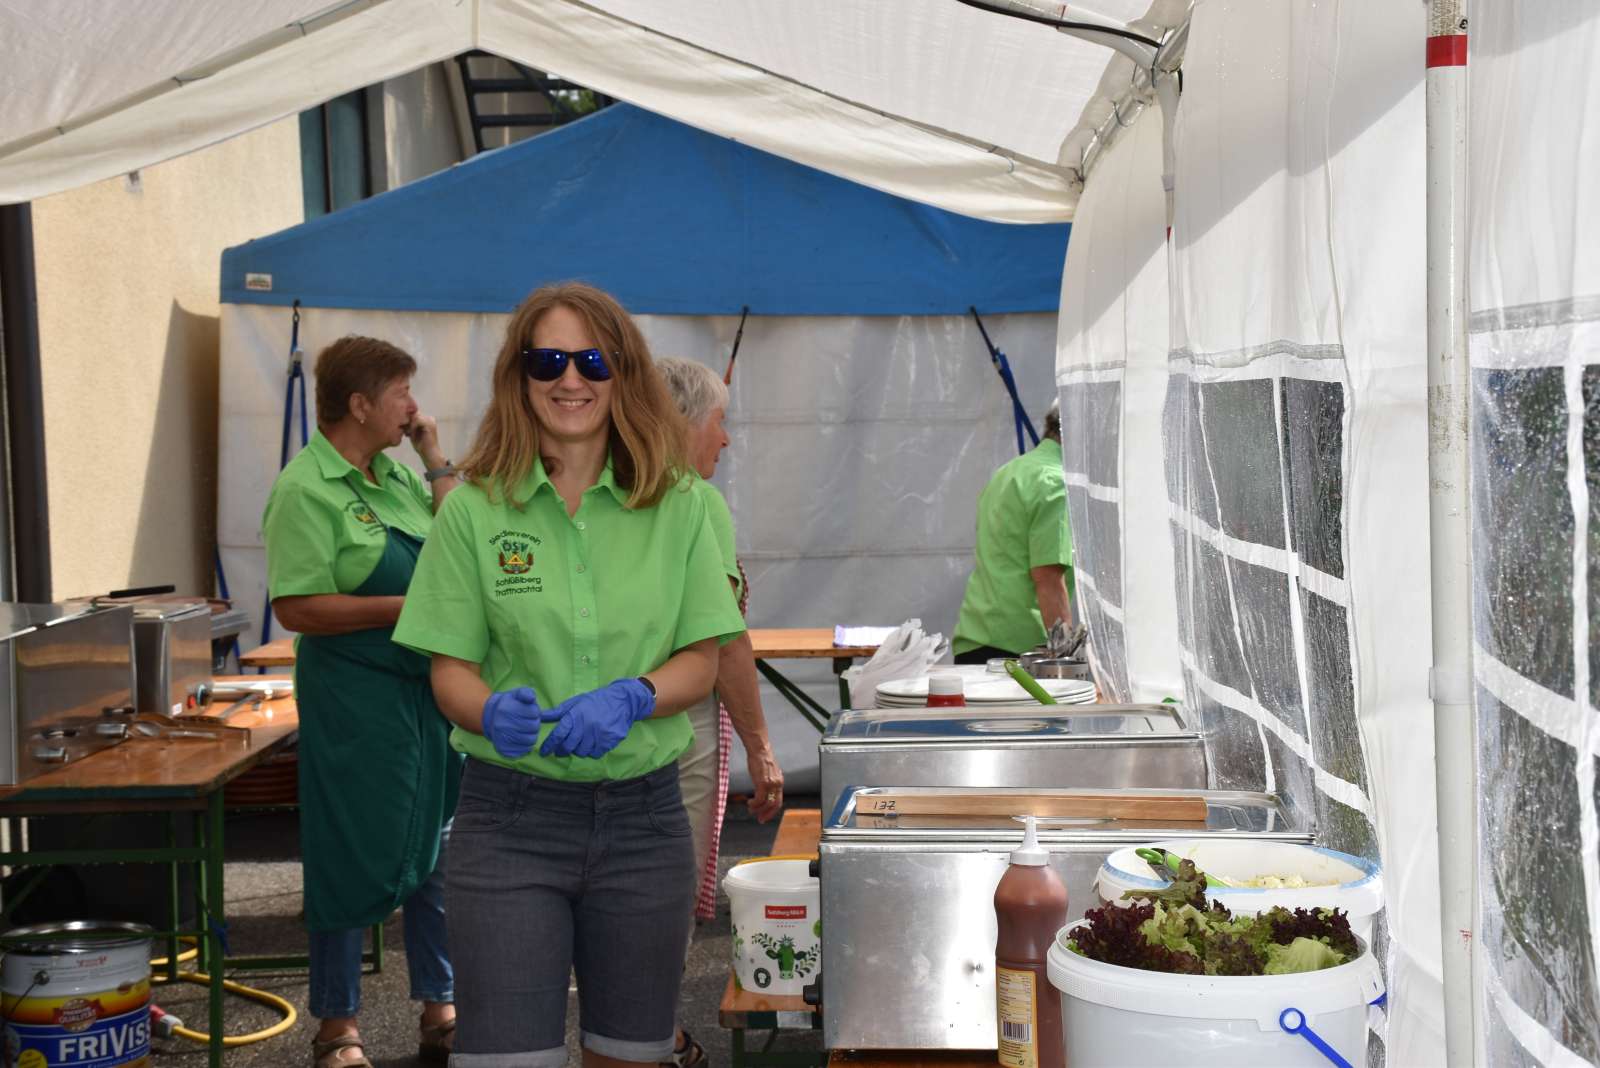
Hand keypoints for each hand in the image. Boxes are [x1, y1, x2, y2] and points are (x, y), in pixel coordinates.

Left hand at [407, 413, 441, 463]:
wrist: (429, 454)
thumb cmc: (421, 445)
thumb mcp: (413, 432)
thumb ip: (409, 424)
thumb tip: (400, 417)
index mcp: (426, 419)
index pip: (413, 413)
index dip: (407, 420)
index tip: (405, 431)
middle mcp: (429, 418)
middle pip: (413, 413)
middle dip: (407, 422)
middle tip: (406, 433)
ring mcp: (430, 420)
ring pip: (414, 416)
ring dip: (409, 425)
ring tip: (408, 434)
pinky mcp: (429, 424)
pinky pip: (417, 420)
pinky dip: (412, 427)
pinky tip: (411, 434)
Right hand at [480, 687, 543, 759]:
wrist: (491, 718)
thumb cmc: (509, 705)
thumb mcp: (516, 695)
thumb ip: (526, 693)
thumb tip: (531, 697)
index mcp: (506, 708)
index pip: (534, 712)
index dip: (535, 711)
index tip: (529, 711)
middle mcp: (501, 724)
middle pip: (533, 727)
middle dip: (534, 723)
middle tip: (528, 721)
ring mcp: (501, 738)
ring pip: (531, 740)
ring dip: (532, 734)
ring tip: (525, 729)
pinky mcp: (503, 749)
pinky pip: (524, 750)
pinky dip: (527, 745)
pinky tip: (521, 738)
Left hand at [539, 679, 654, 759]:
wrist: (623, 701)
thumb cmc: (597, 700)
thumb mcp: (576, 702)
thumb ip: (557, 711)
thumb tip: (540, 716)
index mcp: (576, 715)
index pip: (558, 734)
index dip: (549, 745)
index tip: (543, 752)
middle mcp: (586, 726)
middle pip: (568, 746)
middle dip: (561, 750)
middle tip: (560, 750)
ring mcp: (598, 735)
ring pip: (581, 752)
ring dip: (577, 750)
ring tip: (580, 743)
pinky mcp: (608, 741)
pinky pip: (594, 754)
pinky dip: (591, 751)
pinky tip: (592, 743)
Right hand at [745, 742, 783, 822]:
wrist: (759, 749)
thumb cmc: (761, 758)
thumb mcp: (768, 772)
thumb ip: (768, 781)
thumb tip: (764, 790)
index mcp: (779, 782)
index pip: (778, 801)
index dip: (772, 811)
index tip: (765, 816)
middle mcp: (777, 784)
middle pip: (775, 805)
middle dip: (767, 814)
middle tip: (760, 819)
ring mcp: (771, 784)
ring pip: (767, 804)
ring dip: (758, 809)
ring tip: (751, 809)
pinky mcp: (763, 783)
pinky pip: (759, 799)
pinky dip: (754, 804)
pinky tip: (750, 803)